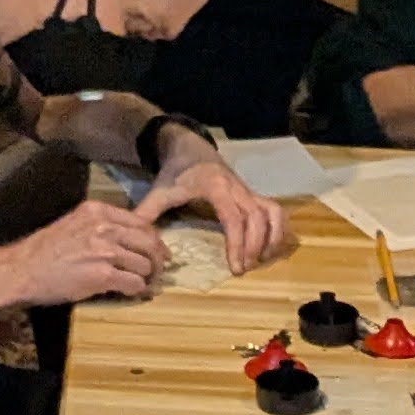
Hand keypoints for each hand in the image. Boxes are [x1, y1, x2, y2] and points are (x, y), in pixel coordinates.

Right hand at [3, 197, 166, 307]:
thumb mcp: (75, 224)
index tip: (158, 251)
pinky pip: (135, 283)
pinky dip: (136, 290)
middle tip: (157, 271)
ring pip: (146, 264)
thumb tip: (131, 237)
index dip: (154, 240)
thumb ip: (102, 226)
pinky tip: (129, 292)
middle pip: (150, 242)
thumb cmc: (46, 250)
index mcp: (98, 211)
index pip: (142, 222)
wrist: (23, 269)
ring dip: (147, 277)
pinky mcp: (104, 274)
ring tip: (140, 284)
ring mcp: (105, 250)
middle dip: (158, 259)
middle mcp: (104, 226)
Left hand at [135, 150, 284, 274]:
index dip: (237, 244)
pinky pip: (275, 211)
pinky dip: (278, 229)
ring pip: (272, 213)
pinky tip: (271, 247)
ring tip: (263, 260)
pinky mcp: (254, 194)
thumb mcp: (160, 191)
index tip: (235, 267)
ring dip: (272, 238)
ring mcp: (249, 190)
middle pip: (257, 219)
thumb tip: (137, 237)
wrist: (189, 146)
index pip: (234, 218)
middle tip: (244, 268)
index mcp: (215, 187)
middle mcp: (237, 188)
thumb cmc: (175, 171)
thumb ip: (147, 212)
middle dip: (254, 246)